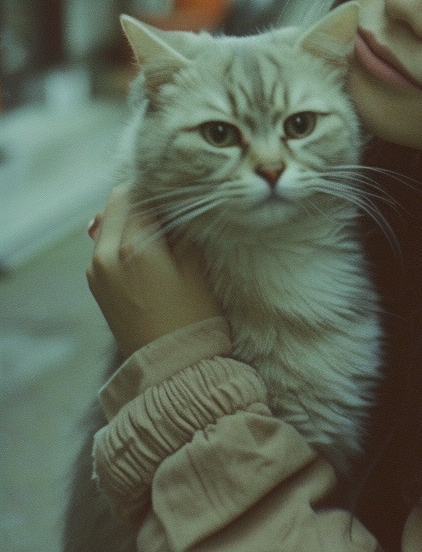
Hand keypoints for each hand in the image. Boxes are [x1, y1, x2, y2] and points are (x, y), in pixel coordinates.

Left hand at [87, 185, 221, 358]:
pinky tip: (148, 243)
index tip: (178, 182)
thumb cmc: (192, 319)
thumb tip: (177, 201)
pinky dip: (123, 234)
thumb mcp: (196, 267)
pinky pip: (105, 243)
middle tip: (172, 198)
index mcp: (130, 247)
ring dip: (131, 214)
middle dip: (142, 196)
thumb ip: (182, 227)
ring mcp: (96, 270)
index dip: (158, 183)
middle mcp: (104, 255)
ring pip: (109, 221)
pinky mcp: (96, 284)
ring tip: (162, 221)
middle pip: (117, 203)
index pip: (136, 193)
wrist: (170, 369)